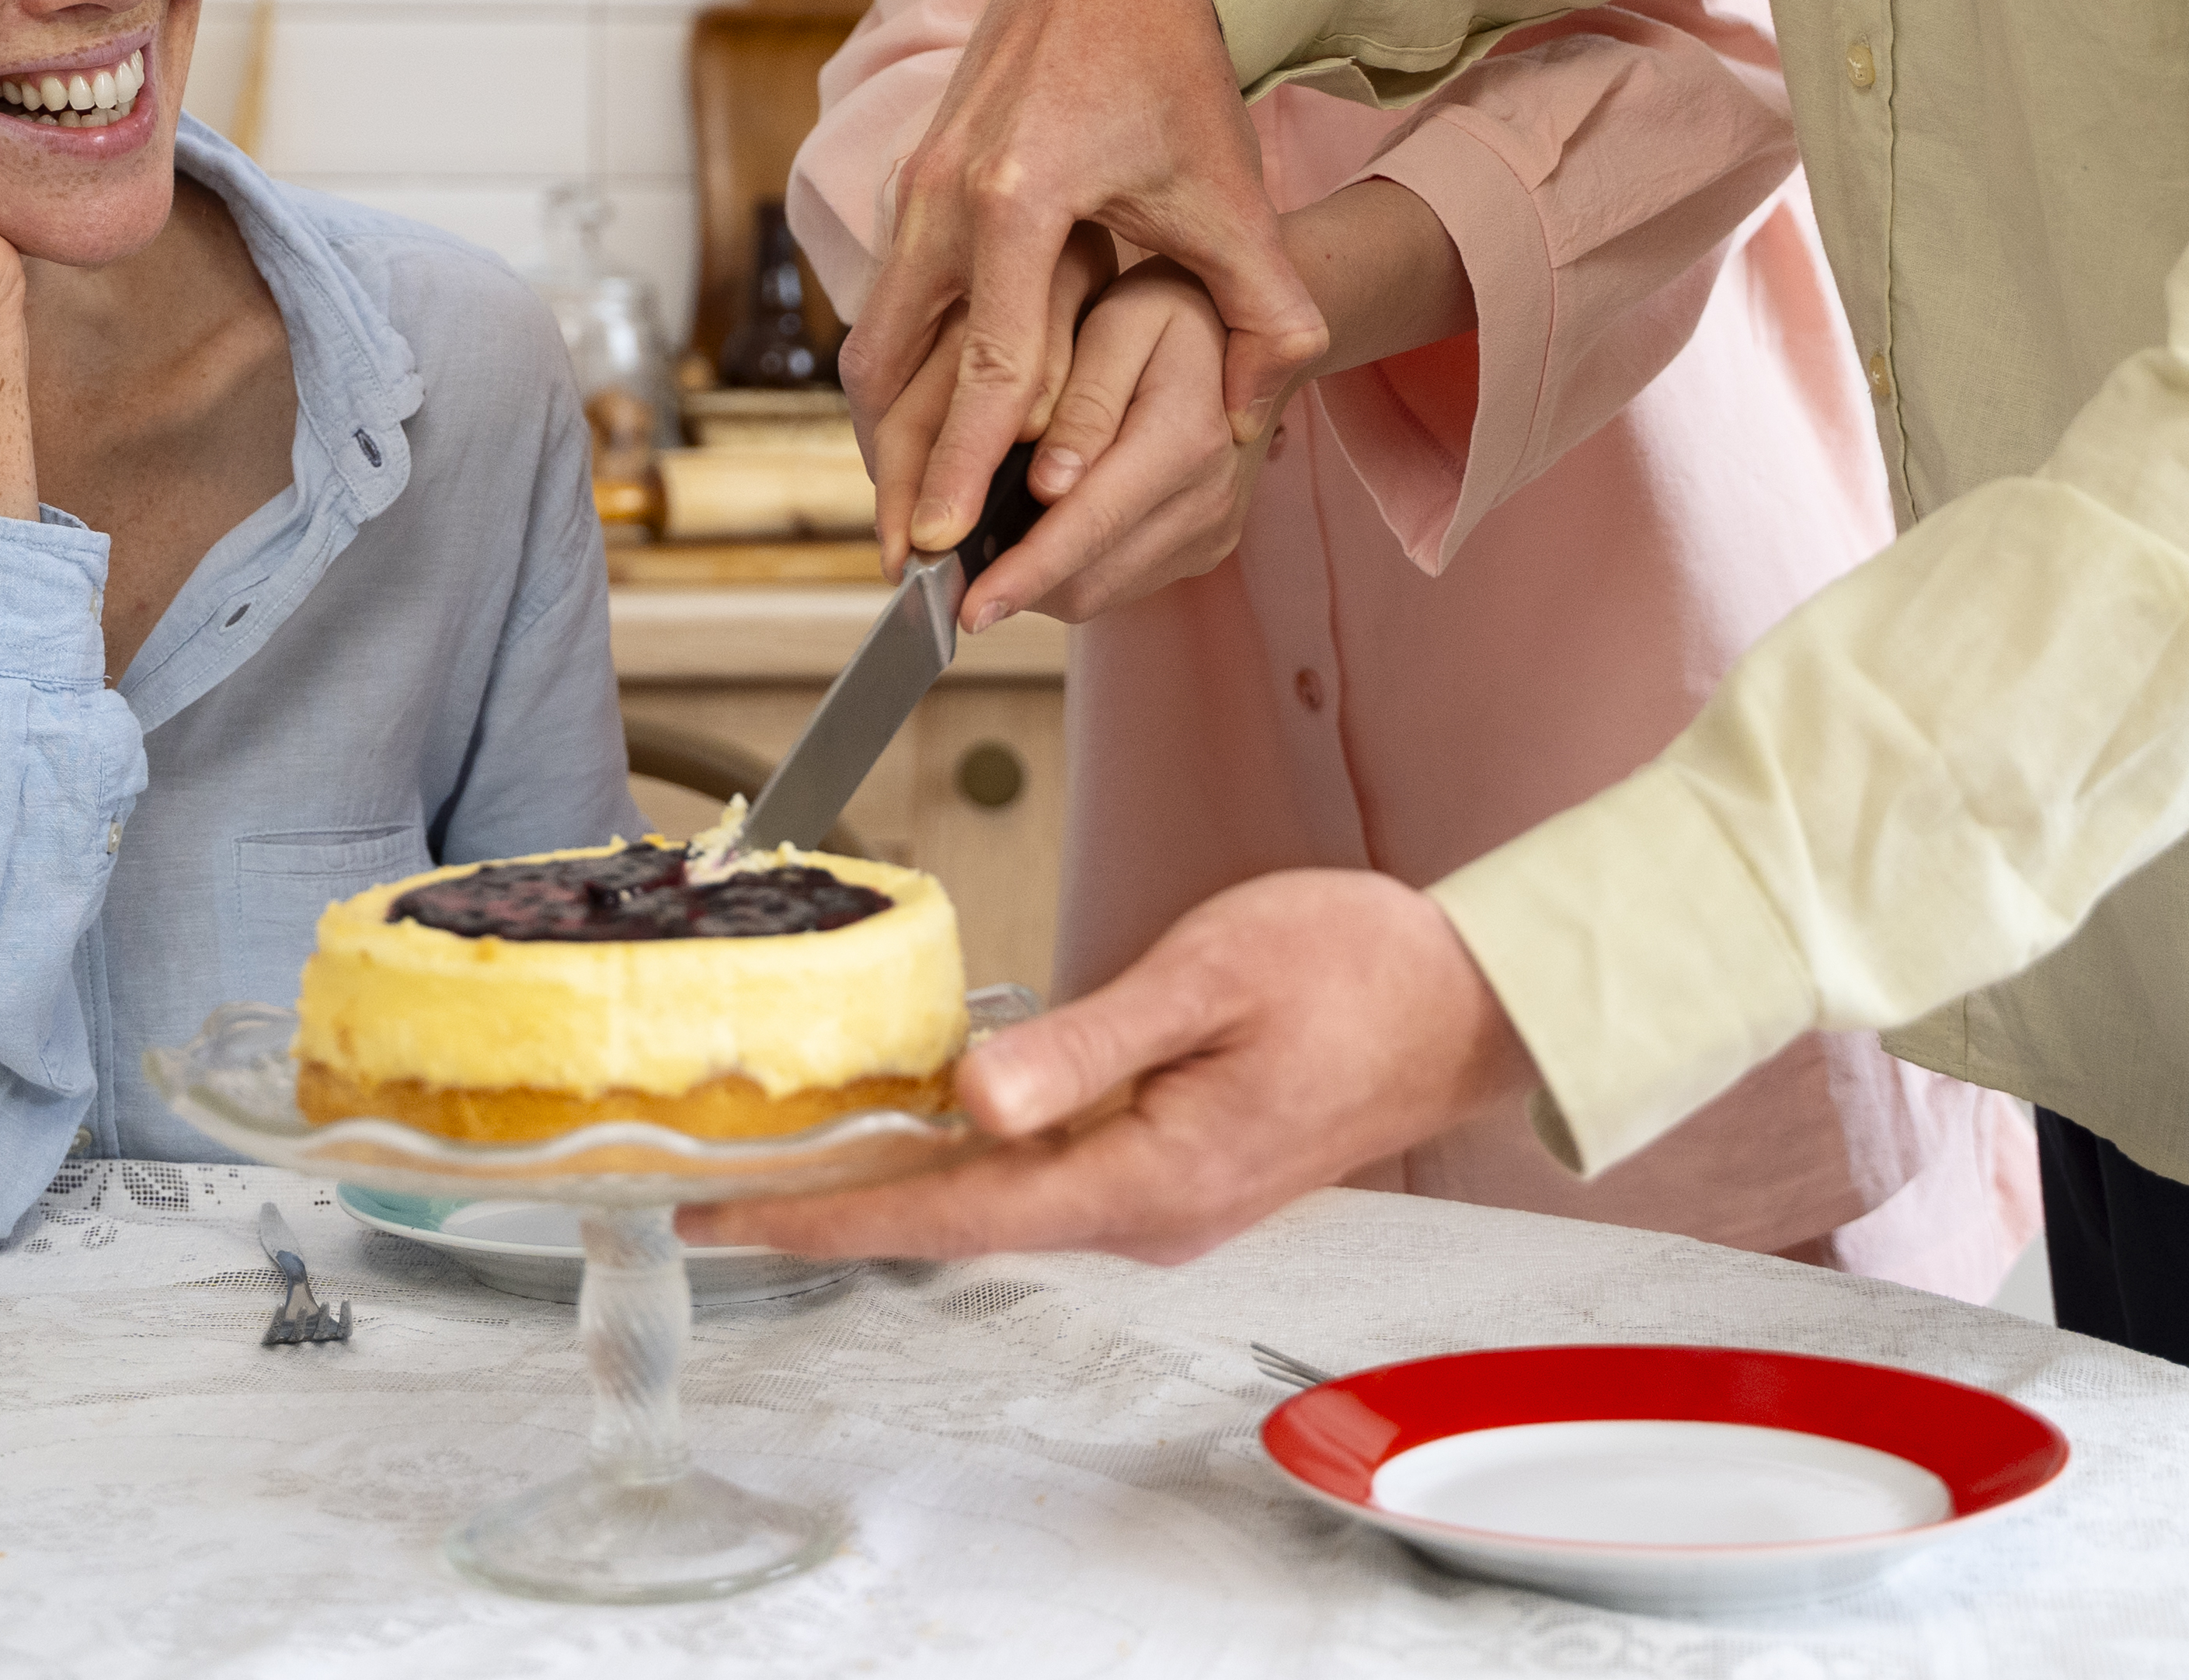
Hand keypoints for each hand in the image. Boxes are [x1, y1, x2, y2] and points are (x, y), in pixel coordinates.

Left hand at [681, 872, 1538, 1264]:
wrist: (1473, 1003)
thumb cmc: (1360, 972)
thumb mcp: (1211, 975)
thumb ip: (1086, 1041)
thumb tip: (970, 1091)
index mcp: (1146, 1177)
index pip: (949, 1212)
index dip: (825, 1212)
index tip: (721, 1211)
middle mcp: (1145, 1211)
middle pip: (955, 1215)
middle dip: (835, 1198)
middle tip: (715, 1173)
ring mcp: (1161, 1198)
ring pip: (997, 1194)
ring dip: (894, 1175)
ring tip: (783, 1143)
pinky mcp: (1173, 1168)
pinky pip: (1045, 1170)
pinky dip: (965, 1152)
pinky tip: (913, 1117)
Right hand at [843, 0, 1325, 582]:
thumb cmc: (1171, 71)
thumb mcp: (1230, 194)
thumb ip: (1265, 312)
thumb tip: (1256, 421)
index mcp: (1018, 199)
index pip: (984, 366)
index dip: (966, 466)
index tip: (943, 544)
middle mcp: (943, 194)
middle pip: (889, 369)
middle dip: (892, 475)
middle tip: (900, 565)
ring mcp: (915, 185)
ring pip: (871, 339)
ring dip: (884, 430)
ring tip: (905, 513)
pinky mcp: (910, 183)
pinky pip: (886, 301)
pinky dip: (897, 374)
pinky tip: (922, 430)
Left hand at [872, 254, 1267, 625]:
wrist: (1245, 330)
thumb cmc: (1167, 310)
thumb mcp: (1123, 320)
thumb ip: (1085, 401)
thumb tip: (1047, 487)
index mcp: (1186, 438)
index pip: (1091, 522)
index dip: (1023, 572)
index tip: (965, 608)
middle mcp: (1208, 498)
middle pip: (1091, 577)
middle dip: (1015, 585)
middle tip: (946, 571)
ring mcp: (1211, 531)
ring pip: (1100, 591)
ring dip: (1037, 583)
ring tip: (987, 544)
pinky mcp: (1204, 547)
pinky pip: (1121, 582)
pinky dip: (1069, 569)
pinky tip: (1039, 528)